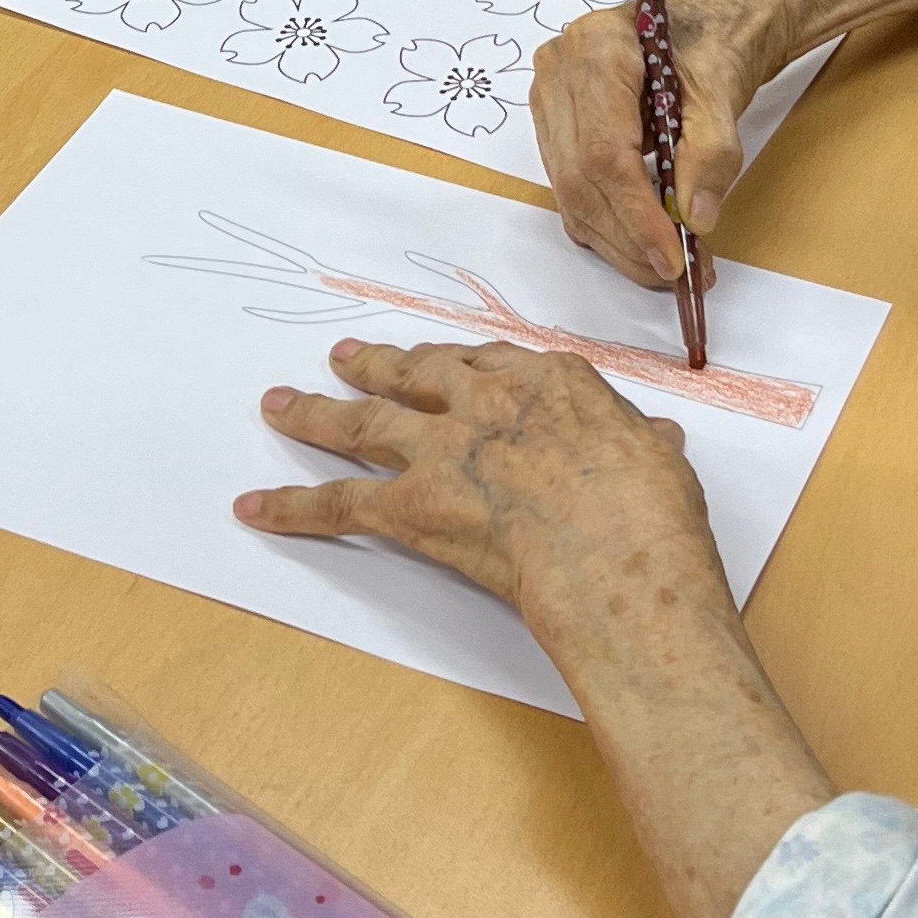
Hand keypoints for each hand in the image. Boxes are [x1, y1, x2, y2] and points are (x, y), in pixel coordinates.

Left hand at [236, 339, 722, 639]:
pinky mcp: (412, 506)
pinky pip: (337, 503)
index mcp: (550, 383)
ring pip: (364, 421)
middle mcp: (485, 402)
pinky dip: (291, 506)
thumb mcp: (661, 461)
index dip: (460, 364)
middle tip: (346, 357)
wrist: (618, 560)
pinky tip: (255, 508)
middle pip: (417, 373)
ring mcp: (443, 450)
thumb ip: (643, 442)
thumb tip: (656, 439)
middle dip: (378, 365)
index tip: (445, 364)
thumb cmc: (653, 517)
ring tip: (282, 404)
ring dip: (316, 412)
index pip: (490, 361)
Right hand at [533, 0, 917, 288]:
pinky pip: (573, 187)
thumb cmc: (716, 39)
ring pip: (571, 193)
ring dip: (617, 240)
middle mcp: (558, 71)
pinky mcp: (557, 126)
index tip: (671, 256)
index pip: (604, 151)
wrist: (714, 19)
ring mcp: (551, 98)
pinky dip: (608, 223)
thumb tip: (696, 219)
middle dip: (627, 237)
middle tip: (674, 274)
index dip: (635, 213)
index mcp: (596, 49)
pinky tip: (644, 242)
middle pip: (580, 179)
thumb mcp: (723, 93)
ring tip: (666, 266)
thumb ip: (710, 155)